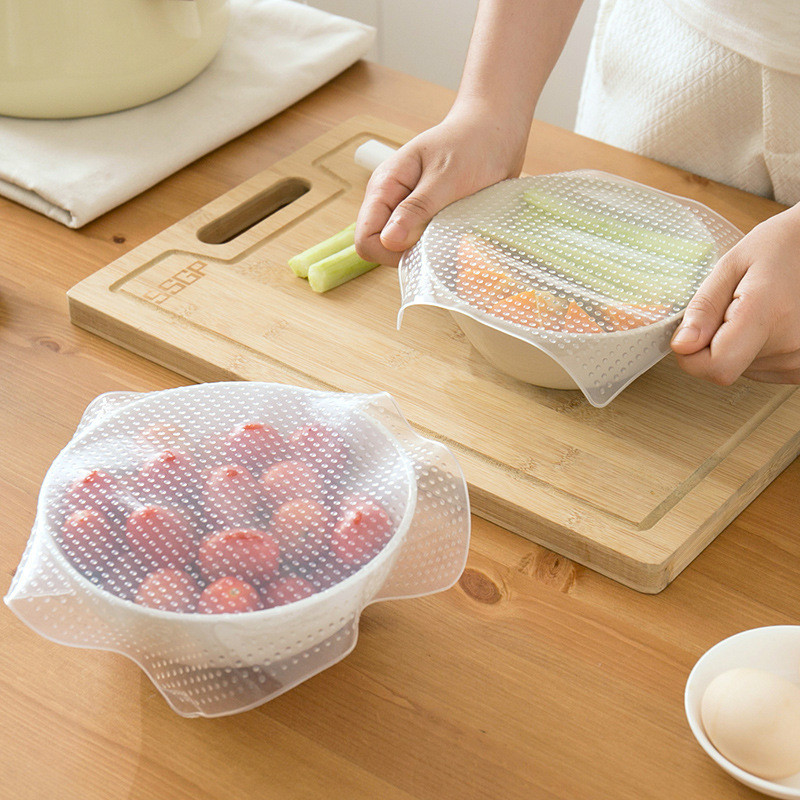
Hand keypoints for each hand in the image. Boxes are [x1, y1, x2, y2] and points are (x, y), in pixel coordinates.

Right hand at [355, 107, 528, 266]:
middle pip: (383, 250)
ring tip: (455, 229)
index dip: (390, 252)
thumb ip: (417, 209)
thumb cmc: (472, 144)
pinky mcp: (427, 221)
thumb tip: (389, 241)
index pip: (365, 239)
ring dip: (430, 250)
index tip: (423, 244)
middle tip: (446, 233)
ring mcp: (409, 213)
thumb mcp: (445, 176)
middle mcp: (391, 203)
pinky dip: (441, 246)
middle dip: (413, 251)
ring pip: (404, 251)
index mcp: (385, 186)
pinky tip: (459, 232)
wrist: (497, 133)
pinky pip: (424, 246)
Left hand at [670, 203, 799, 384]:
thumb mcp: (733, 264)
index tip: (691, 333)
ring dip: (738, 344)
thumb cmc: (784, 246)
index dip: (693, 355)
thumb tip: (682, 345)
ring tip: (760, 310)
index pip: (716, 367)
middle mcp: (790, 344)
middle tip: (735, 307)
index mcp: (768, 315)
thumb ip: (705, 307)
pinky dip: (755, 349)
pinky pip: (761, 369)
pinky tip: (770, 323)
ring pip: (741, 368)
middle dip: (715, 341)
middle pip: (725, 367)